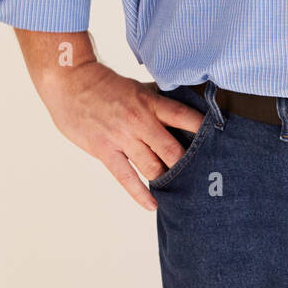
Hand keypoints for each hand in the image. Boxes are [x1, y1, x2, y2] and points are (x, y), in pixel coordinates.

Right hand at [32, 59, 204, 209]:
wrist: (71, 82)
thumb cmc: (104, 84)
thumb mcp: (137, 87)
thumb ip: (157, 101)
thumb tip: (181, 108)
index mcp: (150, 102)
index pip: (185, 117)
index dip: (203, 129)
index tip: (216, 140)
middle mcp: (140, 121)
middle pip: (172, 149)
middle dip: (186, 163)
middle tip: (199, 174)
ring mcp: (122, 138)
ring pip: (152, 166)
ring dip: (166, 177)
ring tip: (178, 186)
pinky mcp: (105, 151)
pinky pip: (126, 178)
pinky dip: (140, 194)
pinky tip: (152, 205)